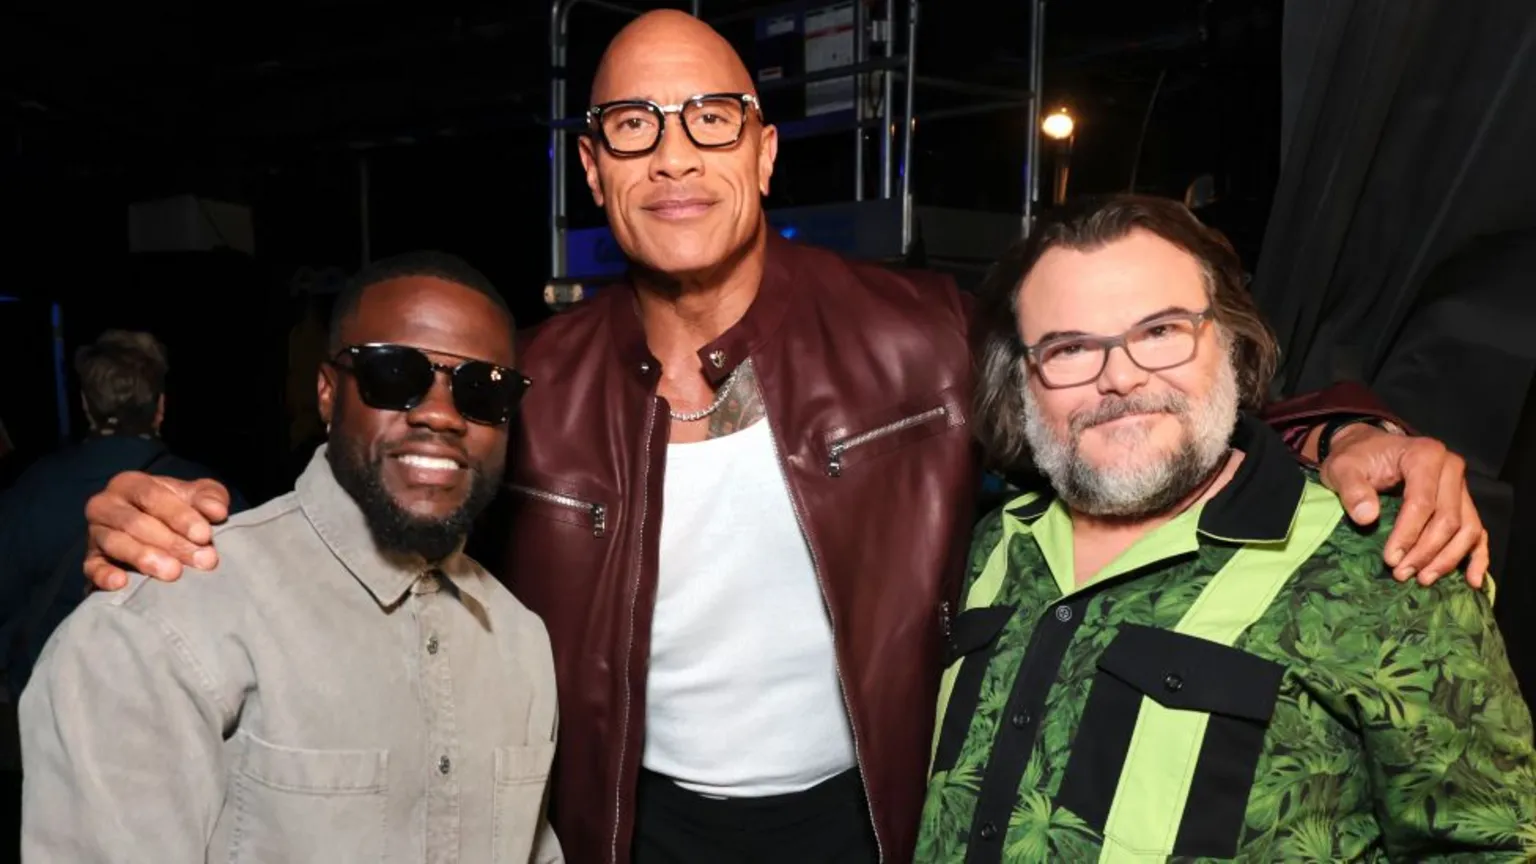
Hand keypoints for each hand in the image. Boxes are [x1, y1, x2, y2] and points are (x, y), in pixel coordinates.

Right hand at [83, 473, 232, 590]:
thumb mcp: (197, 497)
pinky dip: (104, 575)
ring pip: (116, 544)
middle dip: (171, 542)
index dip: (180, 516)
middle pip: (136, 523)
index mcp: (131, 484)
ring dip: (145, 558)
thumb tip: (217, 511)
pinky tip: (122, 583)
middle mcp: (106, 505)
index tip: (204, 535)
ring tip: (173, 572)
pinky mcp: (90, 560)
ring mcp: (96, 534)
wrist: (157, 531)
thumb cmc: (180, 509)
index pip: (153, 497)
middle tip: (201, 560)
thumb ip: (209, 498)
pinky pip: (92, 567)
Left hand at [1319, 424, 1488, 588]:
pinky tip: (1472, 580)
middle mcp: (1451, 468)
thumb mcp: (1343, 468)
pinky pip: (1478, 531)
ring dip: (1447, 559)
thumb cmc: (1357, 459)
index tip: (1390, 559)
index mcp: (1425, 455)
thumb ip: (1352, 489)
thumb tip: (1367, 517)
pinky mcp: (1463, 502)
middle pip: (1448, 519)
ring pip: (1467, 529)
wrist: (1368, 450)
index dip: (1408, 534)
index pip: (1422, 503)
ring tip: (1423, 579)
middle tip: (1402, 573)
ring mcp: (1461, 486)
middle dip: (1426, 551)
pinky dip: (1477, 556)